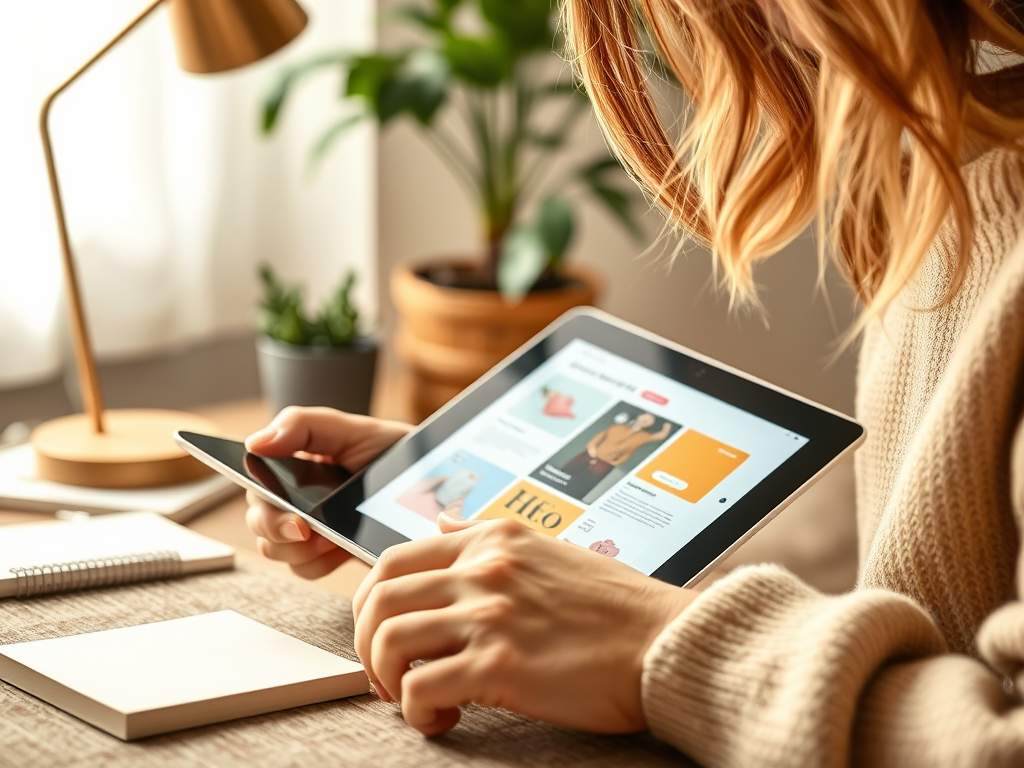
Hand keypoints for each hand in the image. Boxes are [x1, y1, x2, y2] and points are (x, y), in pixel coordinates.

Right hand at [244, 406, 411, 578]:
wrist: (434, 484)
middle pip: (259, 522)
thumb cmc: (390, 450)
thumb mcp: (352, 428)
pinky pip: (303, 568)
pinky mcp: (327, 552)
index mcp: (291, 464)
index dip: (260, 501)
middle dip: (277, 530)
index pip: (253, 483)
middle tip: (306, 530)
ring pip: (276, 549)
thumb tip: (255, 443)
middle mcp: (294, 496)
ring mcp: (310, 526)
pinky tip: (340, 549)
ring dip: (298, 550)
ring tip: (329, 540)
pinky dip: (318, 563)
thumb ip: (302, 426)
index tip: (287, 513)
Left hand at [352, 517, 694, 735]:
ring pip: (388, 639)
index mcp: (493, 539)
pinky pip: (420, 688)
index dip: (369, 602)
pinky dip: (416, 711)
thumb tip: (442, 523)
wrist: (666, 642)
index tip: (379, 632)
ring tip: (411, 698)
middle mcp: (484, 568)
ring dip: (385, 679)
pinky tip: (443, 718)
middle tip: (384, 673)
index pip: (394, 557)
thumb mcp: (545, 548)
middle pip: (378, 596)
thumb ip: (485, 537)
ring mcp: (490, 613)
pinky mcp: (500, 664)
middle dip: (365, 641)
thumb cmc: (614, 607)